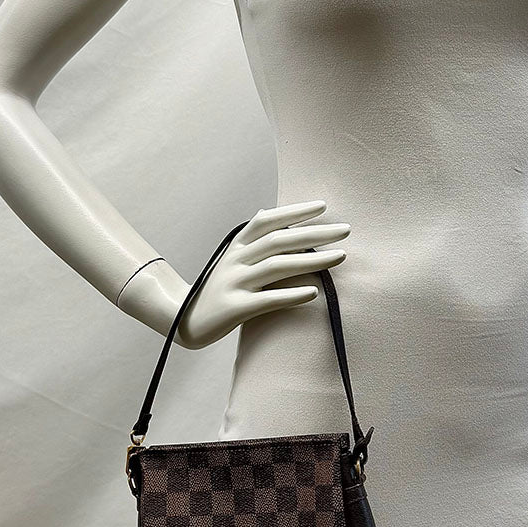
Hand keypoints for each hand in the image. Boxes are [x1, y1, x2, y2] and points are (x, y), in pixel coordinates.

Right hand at [177, 199, 349, 349]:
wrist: (182, 320)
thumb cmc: (215, 289)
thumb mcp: (228, 259)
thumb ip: (249, 239)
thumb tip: (264, 212)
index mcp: (236, 247)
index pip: (266, 221)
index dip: (294, 212)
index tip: (323, 206)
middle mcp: (234, 261)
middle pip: (278, 241)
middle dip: (314, 233)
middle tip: (345, 230)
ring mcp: (234, 284)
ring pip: (277, 267)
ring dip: (312, 260)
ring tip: (341, 256)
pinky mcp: (235, 309)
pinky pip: (268, 300)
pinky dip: (291, 295)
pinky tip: (314, 293)